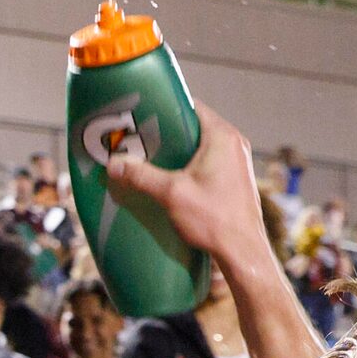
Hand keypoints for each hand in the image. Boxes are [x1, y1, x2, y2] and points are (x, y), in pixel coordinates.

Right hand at [100, 102, 268, 274]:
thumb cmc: (214, 218)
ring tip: (150, 160)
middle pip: (194, 127)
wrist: (242, 251)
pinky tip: (170, 181)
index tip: (142, 115)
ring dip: (177, 152)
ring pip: (200, 147)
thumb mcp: (171, 194)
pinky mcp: (235, 181)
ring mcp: (237, 163)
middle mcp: (234, 144)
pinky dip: (189, 167)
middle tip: (139, 140)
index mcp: (222, 136)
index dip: (165, 108)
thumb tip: (113, 164)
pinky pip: (208, 163)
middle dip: (166, 133)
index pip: (191, 107)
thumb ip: (141, 176)